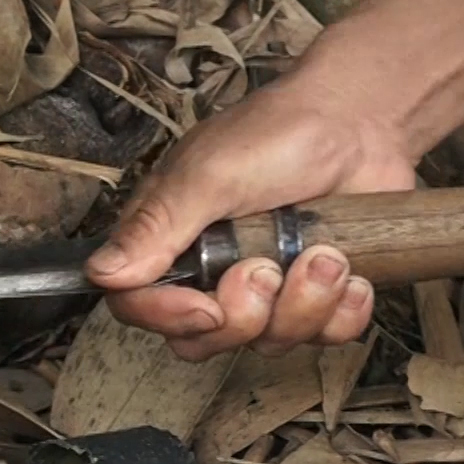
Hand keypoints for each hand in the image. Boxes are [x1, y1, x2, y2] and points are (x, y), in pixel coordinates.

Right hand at [84, 74, 418, 359]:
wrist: (363, 121)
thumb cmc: (279, 133)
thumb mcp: (207, 175)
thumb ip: (156, 227)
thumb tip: (101, 273)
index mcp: (168, 238)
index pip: (137, 304)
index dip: (166, 317)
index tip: (206, 306)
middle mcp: (211, 269)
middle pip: (203, 338)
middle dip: (244, 317)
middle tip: (268, 269)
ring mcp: (267, 285)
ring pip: (269, 341)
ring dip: (305, 303)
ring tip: (325, 253)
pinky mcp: (317, 293)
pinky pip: (325, 336)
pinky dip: (344, 310)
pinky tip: (350, 271)